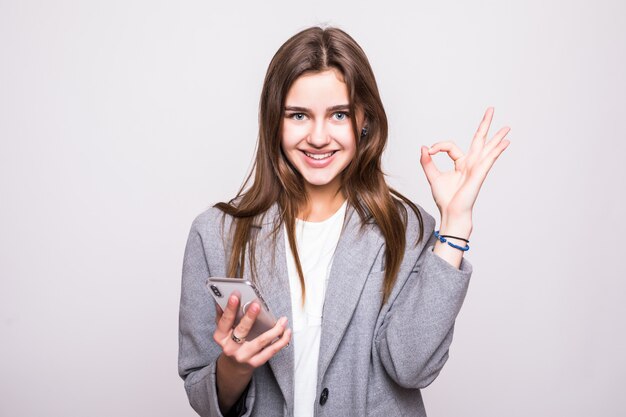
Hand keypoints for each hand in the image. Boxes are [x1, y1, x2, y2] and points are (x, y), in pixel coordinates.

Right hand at [213, 293, 290, 411]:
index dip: (230, 308)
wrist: (234, 366)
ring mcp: (244, 356)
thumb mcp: (224, 330)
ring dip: (274, 329)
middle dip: (249, 317)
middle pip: (242, 330)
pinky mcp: (255, 362)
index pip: (225, 321)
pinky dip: (281, 341)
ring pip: (261, 341)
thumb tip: (221, 299)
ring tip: (283, 320)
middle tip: (257, 305)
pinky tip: (286, 332)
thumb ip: (223, 315)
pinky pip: (271, 351)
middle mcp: (231, 348)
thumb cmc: (231, 343)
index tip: (235, 295)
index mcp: (221, 337)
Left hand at [420, 107, 510, 218]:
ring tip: (507, 126)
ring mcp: (477, 168)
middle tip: (491, 109)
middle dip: (485, 124)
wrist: (451, 212)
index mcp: (461, 163)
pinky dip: (497, 150)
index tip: (429, 151)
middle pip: (479, 140)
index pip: (451, 146)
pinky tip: (506, 142)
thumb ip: (427, 162)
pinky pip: (489, 159)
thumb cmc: (445, 198)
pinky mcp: (479, 173)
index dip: (439, 146)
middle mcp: (471, 163)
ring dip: (497, 136)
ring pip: (488, 147)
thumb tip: (424, 147)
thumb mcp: (433, 176)